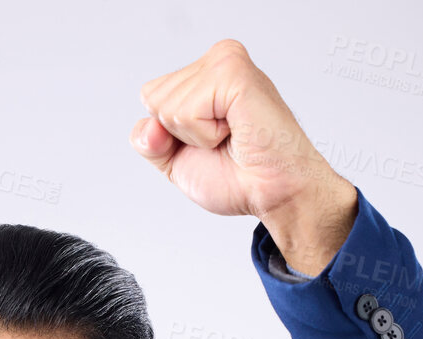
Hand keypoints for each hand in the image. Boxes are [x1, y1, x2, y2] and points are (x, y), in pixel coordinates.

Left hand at [128, 38, 356, 271]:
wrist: (274, 193)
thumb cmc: (239, 177)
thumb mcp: (176, 161)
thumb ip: (149, 140)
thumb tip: (149, 125)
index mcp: (203, 76)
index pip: (150, 98)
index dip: (169, 136)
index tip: (210, 144)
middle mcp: (214, 62)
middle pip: (153, 99)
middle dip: (180, 136)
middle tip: (223, 143)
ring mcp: (224, 62)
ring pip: (166, 106)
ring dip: (196, 137)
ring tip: (231, 137)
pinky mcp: (233, 72)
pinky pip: (186, 111)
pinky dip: (205, 136)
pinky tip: (234, 131)